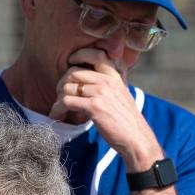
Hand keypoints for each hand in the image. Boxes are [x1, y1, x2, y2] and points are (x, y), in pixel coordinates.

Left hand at [48, 48, 162, 170]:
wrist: (137, 140)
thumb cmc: (127, 122)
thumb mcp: (121, 97)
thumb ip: (108, 86)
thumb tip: (87, 85)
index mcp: (115, 76)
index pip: (96, 54)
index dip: (79, 55)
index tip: (70, 62)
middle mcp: (108, 81)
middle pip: (74, 72)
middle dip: (62, 84)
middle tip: (60, 96)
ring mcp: (101, 93)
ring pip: (67, 87)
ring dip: (58, 99)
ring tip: (58, 109)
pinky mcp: (94, 107)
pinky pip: (66, 101)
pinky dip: (58, 109)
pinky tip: (57, 116)